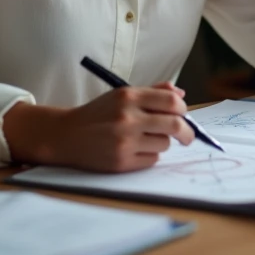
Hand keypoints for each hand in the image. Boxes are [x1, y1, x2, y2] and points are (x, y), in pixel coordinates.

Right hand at [3, 81, 193, 172]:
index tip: (183, 114)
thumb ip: (152, 92)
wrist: (67, 135)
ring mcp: (124, 141)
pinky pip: (152, 159)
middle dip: (186, 132)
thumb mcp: (122, 95)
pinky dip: (149, 155)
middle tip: (187, 136)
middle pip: (175, 125)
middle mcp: (127, 117)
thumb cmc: (98, 113)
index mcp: (129, 96)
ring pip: (164, 144)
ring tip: (145, 139)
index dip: (182, 109)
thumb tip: (181, 95)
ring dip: (161, 142)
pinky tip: (134, 150)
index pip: (171, 101)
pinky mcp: (121, 162)